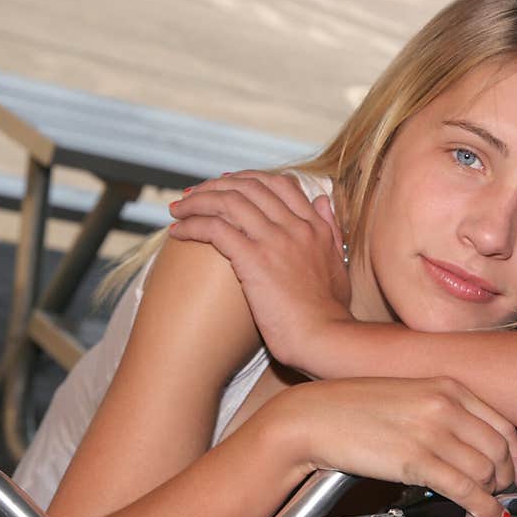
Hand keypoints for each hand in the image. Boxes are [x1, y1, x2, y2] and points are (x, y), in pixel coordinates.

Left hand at [168, 171, 350, 368]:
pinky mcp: (254, 260)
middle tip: (193, 195)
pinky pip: (215, 229)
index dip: (247, 179)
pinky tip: (177, 231)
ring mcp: (274, 241)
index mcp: (315, 227)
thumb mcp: (338, 263)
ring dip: (197, 201)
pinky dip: (192, 225)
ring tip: (178, 210)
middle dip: (215, 185)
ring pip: (228, 201)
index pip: (278, 183)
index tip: (224, 184)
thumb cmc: (330, 313)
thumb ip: (331, 230)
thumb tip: (323, 199)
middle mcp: (295, 227)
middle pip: (249, 186)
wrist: (325, 338)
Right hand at [258, 376, 516, 516]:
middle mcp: (445, 405)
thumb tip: (469, 444)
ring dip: (491, 494)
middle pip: (500, 450)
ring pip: (486, 471)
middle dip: (506, 478)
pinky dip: (481, 507)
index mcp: (446, 386)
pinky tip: (484, 515)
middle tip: (501, 492)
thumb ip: (442, 412)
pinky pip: (465, 489)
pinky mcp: (416, 459)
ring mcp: (432, 431)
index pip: (503, 425)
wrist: (313, 417)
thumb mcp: (407, 395)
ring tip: (484, 503)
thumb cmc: (351, 407)